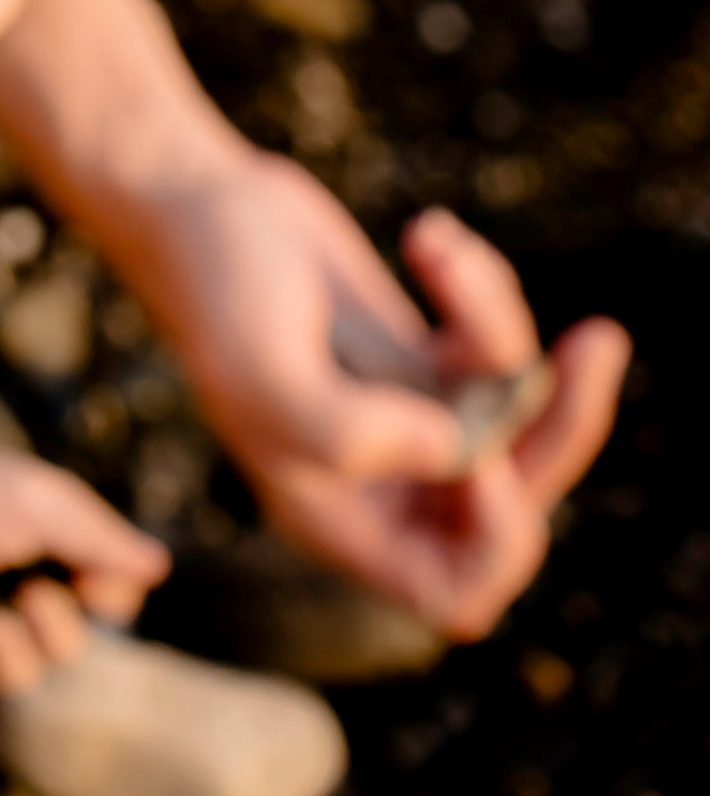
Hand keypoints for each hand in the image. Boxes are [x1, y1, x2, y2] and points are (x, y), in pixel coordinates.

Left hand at [0, 402, 165, 716]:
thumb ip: (99, 538)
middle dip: (55, 629)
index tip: (90, 581)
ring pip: (21, 682)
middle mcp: (20, 594)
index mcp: (55, 555)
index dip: (108, 601)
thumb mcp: (41, 504)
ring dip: (9, 656)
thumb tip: (159, 565)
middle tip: (25, 595)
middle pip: (71, 651)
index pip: (113, 604)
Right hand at [124, 147, 627, 635]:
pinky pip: (497, 344)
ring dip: (499, 320)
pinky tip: (427, 239)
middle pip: (515, 505)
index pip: (454, 593)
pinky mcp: (426, 357)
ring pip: (519, 412)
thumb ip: (348, 434)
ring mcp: (411, 417)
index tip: (479, 452)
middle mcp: (385, 481)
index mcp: (339, 516)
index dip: (494, 540)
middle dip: (561, 424)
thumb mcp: (262, 372)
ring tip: (438, 250)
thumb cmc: (216, 289)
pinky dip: (477, 284)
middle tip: (594, 346)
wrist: (200, 203)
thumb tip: (458, 450)